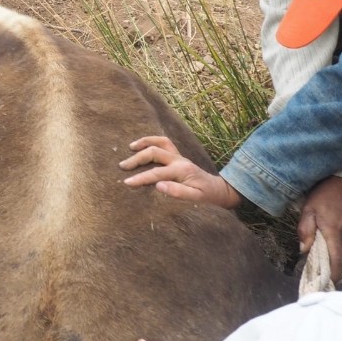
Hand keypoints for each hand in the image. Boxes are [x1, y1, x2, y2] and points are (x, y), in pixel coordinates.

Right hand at [120, 136, 242, 207]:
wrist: (219, 191)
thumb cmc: (207, 197)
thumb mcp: (196, 198)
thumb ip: (178, 192)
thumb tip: (158, 185)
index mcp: (182, 170)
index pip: (156, 173)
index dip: (140, 178)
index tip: (127, 183)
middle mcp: (179, 160)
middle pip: (154, 152)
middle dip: (137, 158)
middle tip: (123, 166)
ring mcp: (179, 157)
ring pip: (160, 142)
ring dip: (145, 143)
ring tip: (131, 147)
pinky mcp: (178, 157)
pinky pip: (164, 144)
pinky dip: (152, 142)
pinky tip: (143, 146)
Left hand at [297, 175, 341, 277]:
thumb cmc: (324, 195)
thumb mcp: (308, 209)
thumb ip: (305, 230)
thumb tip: (303, 250)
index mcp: (334, 234)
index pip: (336, 262)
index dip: (332, 276)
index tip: (323, 286)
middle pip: (338, 260)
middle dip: (327, 269)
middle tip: (314, 275)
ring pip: (340, 252)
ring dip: (330, 258)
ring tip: (315, 260)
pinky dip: (334, 248)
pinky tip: (323, 244)